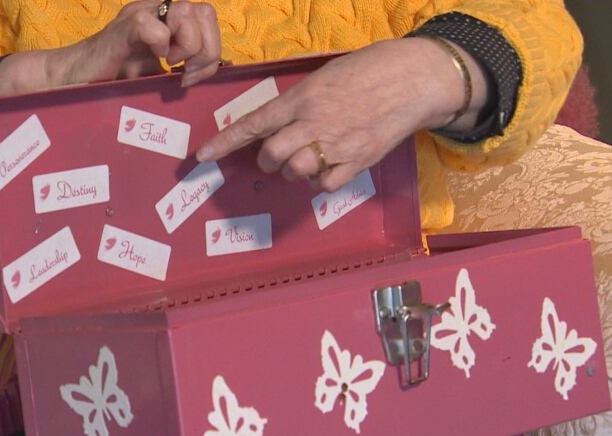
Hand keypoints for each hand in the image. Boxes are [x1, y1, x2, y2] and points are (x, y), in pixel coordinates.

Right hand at [0, 0, 220, 94]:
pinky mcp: (124, 28)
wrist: (73, 79)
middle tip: (186, 74)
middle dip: (206, 49)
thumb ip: (185, 67)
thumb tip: (221, 68)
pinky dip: (162, 46)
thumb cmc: (113, 78)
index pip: (207, 15)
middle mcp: (156, 9)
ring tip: (170, 68)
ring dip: (187, 46)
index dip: (212, 47)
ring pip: (186, 12)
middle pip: (204, 10)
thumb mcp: (158, 73)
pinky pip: (155, 26)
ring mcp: (140, 14)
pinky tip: (155, 63)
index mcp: (166, 17)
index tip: (194, 75)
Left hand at [196, 38, 489, 191]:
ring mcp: (335, 144)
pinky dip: (319, 180)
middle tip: (274, 156)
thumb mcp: (323, 77)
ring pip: (295, 172)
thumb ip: (297, 102)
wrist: (413, 79)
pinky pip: (324, 184)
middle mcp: (313, 123)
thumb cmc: (367, 70)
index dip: (225, 142)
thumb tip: (274, 125)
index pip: (253, 124)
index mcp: (301, 97)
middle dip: (266, 160)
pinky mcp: (357, 162)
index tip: (202, 157)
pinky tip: (329, 166)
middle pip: (271, 155)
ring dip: (292, 171)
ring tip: (305, 159)